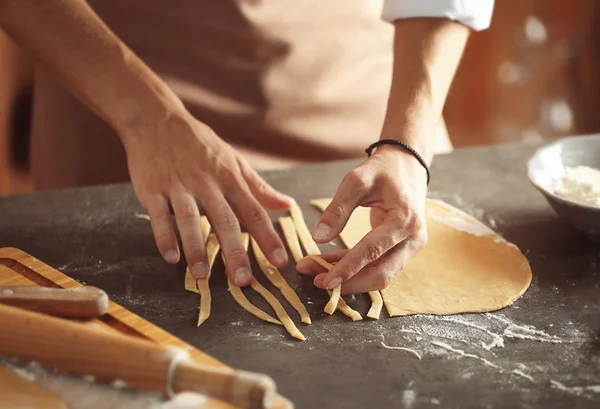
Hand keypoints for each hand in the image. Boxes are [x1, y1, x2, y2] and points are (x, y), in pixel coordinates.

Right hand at [122, 111, 291, 285]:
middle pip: (225, 220)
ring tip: (202, 275)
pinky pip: (158, 215)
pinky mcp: (152, 188)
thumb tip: (287, 205)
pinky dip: (164, 236)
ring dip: (196, 248)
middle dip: (235, 251)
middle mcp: (207, 183)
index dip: (268, 237)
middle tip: (244, 281)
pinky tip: (171, 258)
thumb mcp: (233, 160)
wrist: (157, 119)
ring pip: (189, 219)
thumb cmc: (200, 144)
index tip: (280, 262)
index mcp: (230, 178)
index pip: (254, 211)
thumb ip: (259, 187)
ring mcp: (178, 185)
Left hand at [296, 145, 427, 292]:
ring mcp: (410, 246)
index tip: (325, 281)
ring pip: (379, 273)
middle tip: (317, 282)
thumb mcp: (357, 181)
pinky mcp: (401, 249)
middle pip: (381, 274)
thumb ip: (338, 209)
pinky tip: (329, 265)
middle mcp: (413, 239)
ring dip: (349, 278)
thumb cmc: (382, 170)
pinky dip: (353, 267)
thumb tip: (318, 238)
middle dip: (349, 282)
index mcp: (405, 220)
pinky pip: (377, 264)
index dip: (348, 269)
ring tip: (317, 273)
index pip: (373, 252)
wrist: (406, 165)